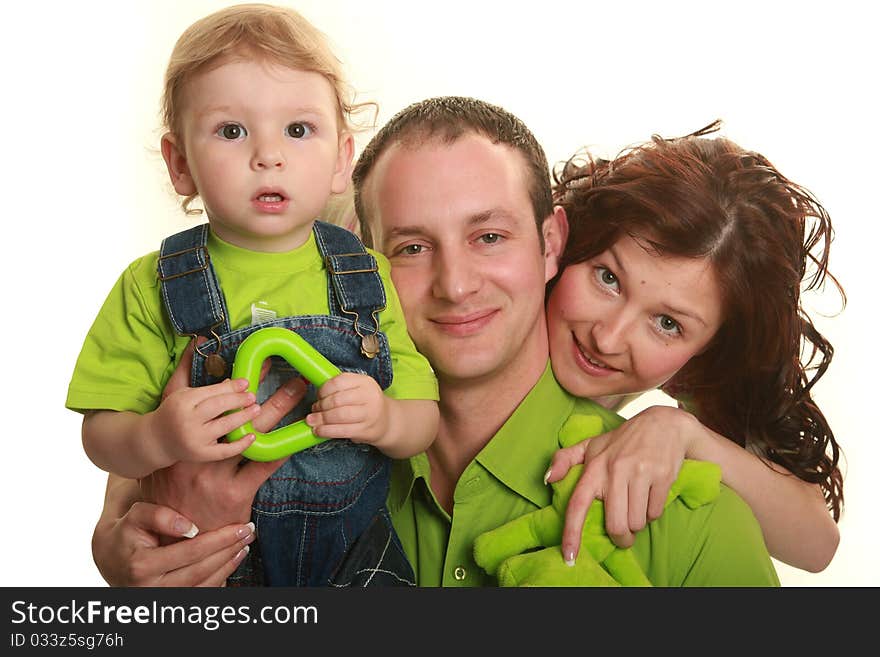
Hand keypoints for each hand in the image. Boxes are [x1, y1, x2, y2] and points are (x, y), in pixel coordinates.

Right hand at [92, 498, 254, 586]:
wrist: (110, 558)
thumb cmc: (126, 532)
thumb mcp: (134, 516)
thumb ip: (157, 515)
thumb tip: (189, 526)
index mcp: (142, 565)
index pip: (191, 552)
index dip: (219, 539)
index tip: (240, 525)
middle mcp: (152, 588)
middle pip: (202, 570)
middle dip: (229, 550)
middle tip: (250, 531)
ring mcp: (163, 599)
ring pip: (205, 585)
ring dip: (230, 565)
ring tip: (246, 544)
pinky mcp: (171, 603)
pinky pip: (202, 593)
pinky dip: (222, 578)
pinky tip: (233, 560)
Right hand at [140, 342, 306, 531]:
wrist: (167, 540)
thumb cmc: (169, 494)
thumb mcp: (164, 458)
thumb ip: (176, 430)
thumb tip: (184, 389)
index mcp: (183, 441)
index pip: (208, 402)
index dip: (232, 382)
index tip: (253, 363)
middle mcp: (198, 455)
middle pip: (237, 415)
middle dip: (266, 392)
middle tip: (292, 377)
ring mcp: (217, 476)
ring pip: (253, 435)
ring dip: (278, 413)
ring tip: (299, 395)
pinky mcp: (234, 494)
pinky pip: (263, 467)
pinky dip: (281, 450)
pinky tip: (297, 437)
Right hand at [146, 375, 262, 464]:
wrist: (156, 439)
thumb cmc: (173, 412)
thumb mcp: (181, 391)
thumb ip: (202, 381)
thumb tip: (224, 370)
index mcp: (183, 402)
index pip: (211, 392)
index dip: (231, 386)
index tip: (245, 382)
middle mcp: (188, 420)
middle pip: (218, 407)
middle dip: (238, 400)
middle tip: (253, 396)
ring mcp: (195, 439)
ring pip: (224, 426)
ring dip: (243, 417)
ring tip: (256, 409)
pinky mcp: (201, 455)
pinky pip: (224, 451)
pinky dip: (240, 444)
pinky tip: (252, 436)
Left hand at [306, 372, 388, 443]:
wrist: (388, 422)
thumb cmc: (366, 404)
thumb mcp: (358, 389)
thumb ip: (340, 389)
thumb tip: (315, 394)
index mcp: (365, 382)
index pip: (338, 382)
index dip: (323, 390)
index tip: (318, 396)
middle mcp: (369, 396)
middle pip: (337, 400)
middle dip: (321, 406)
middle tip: (314, 410)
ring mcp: (369, 414)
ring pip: (338, 416)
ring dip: (321, 419)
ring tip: (313, 421)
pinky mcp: (366, 430)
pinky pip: (342, 431)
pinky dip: (326, 431)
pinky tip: (318, 431)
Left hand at [546, 405, 698, 559]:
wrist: (664, 424)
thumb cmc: (622, 440)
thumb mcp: (591, 445)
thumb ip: (565, 459)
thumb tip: (548, 478)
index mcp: (594, 466)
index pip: (578, 504)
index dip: (572, 533)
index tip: (569, 557)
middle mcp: (615, 470)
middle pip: (615, 525)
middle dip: (621, 538)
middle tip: (623, 535)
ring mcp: (639, 473)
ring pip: (637, 522)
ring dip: (638, 524)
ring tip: (637, 508)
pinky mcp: (662, 476)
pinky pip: (655, 513)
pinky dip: (652, 513)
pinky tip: (650, 497)